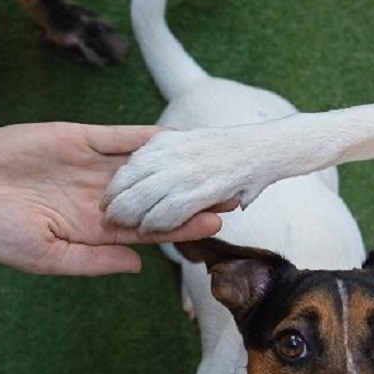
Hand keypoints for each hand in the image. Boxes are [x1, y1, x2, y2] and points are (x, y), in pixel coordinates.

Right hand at [0, 123, 221, 274]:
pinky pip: (118, 137)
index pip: (150, 229)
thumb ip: (93, 260)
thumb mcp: (46, 257)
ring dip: (176, 163)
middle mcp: (101, 197)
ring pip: (145, 165)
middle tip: (231, 189)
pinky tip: (173, 136)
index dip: (182, 225)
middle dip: (191, 193)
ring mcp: (92, 166)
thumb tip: (139, 267)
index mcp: (96, 230)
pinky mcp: (78, 139)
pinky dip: (144, 137)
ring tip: (211, 160)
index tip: (216, 222)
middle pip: (157, 195)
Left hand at [102, 125, 272, 232]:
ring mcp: (184, 172)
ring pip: (142, 198)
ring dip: (130, 216)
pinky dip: (157, 223)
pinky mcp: (199, 190)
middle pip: (128, 181)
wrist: (265, 147)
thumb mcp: (192, 143)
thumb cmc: (232, 148)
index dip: (117, 184)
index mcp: (166, 142)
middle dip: (116, 201)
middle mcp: (170, 154)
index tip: (109, 198)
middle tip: (107, 217)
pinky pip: (169, 211)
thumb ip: (171, 154)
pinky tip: (149, 231)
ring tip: (123, 227)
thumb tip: (150, 173)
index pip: (129, 165)